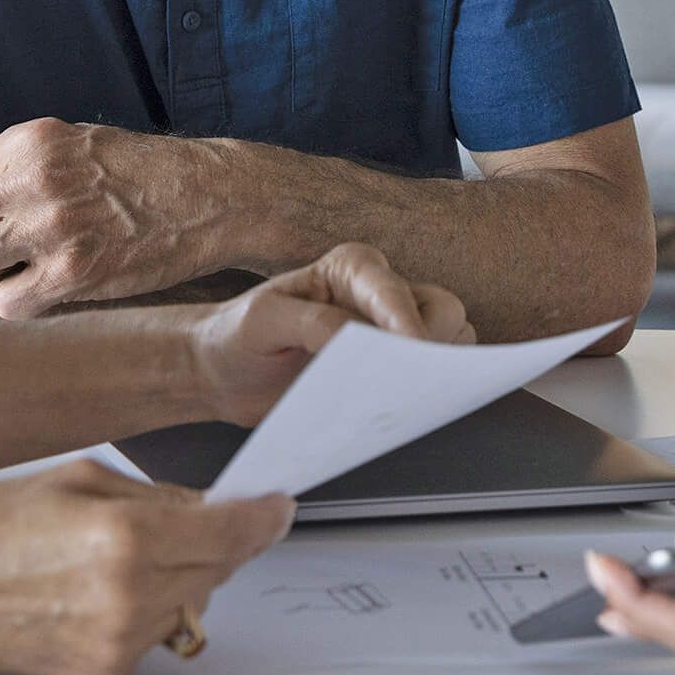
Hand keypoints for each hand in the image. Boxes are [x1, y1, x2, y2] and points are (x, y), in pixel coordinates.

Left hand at [0, 119, 222, 317]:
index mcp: (29, 142)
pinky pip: (5, 303)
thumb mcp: (75, 143)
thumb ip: (19, 164)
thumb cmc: (141, 173)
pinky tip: (46, 292)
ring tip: (18, 271)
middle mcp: (33, 180)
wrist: (208, 198)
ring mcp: (52, 228)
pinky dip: (20, 304)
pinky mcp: (73, 274)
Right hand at [0, 459, 291, 674]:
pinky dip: (152, 605)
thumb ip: (156, 496)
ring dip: (184, 573)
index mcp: (124, 535)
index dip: (263, 517)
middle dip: (223, 539)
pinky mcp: (108, 672)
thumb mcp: (81, 479)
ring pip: (194, 600)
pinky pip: (160, 631)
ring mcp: (121, 640)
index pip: (228, 531)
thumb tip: (211, 508)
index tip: (279, 506)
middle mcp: (130, 594)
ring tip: (126, 552)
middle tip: (206, 518)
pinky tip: (106, 587)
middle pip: (219, 567)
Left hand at [189, 242, 473, 427]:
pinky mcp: (392, 363)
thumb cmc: (237, 335)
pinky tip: (401, 406)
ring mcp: (389, 328)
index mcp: (350, 268)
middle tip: (402, 381)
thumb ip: (310, 322)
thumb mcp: (261, 322)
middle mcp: (378, 291)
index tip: (413, 356)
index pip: (395, 292)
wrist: (224, 370)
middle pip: (442, 310)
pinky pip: (435, 372)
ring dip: (437, 368)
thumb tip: (357, 336)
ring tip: (398, 395)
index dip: (409, 323)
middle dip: (432, 346)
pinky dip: (431, 388)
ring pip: (451, 338)